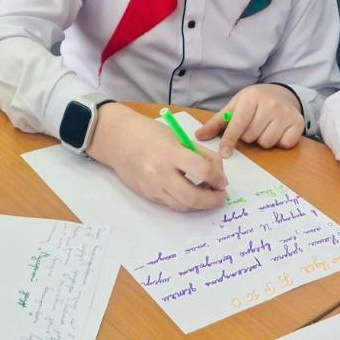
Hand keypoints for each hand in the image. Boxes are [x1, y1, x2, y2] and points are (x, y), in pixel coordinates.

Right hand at [88, 104, 227, 211]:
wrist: (117, 139)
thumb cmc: (148, 133)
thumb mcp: (176, 137)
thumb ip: (199, 154)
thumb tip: (218, 174)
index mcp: (169, 152)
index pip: (202, 170)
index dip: (218, 178)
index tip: (222, 180)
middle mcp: (159, 173)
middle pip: (193, 197)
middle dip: (212, 200)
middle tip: (221, 195)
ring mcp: (151, 187)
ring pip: (182, 206)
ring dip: (200, 204)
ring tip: (207, 195)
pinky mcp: (146, 195)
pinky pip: (170, 204)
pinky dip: (184, 202)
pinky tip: (190, 194)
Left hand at [194, 84, 305, 157]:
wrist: (281, 94)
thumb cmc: (253, 103)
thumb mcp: (234, 107)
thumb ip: (217, 122)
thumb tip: (198, 136)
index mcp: (251, 97)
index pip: (238, 124)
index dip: (229, 140)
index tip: (224, 154)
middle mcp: (270, 103)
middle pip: (251, 136)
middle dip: (248, 136)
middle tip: (252, 125)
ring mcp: (286, 113)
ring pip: (266, 143)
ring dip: (262, 140)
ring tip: (264, 127)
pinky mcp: (298, 123)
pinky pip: (284, 144)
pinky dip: (279, 142)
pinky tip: (277, 130)